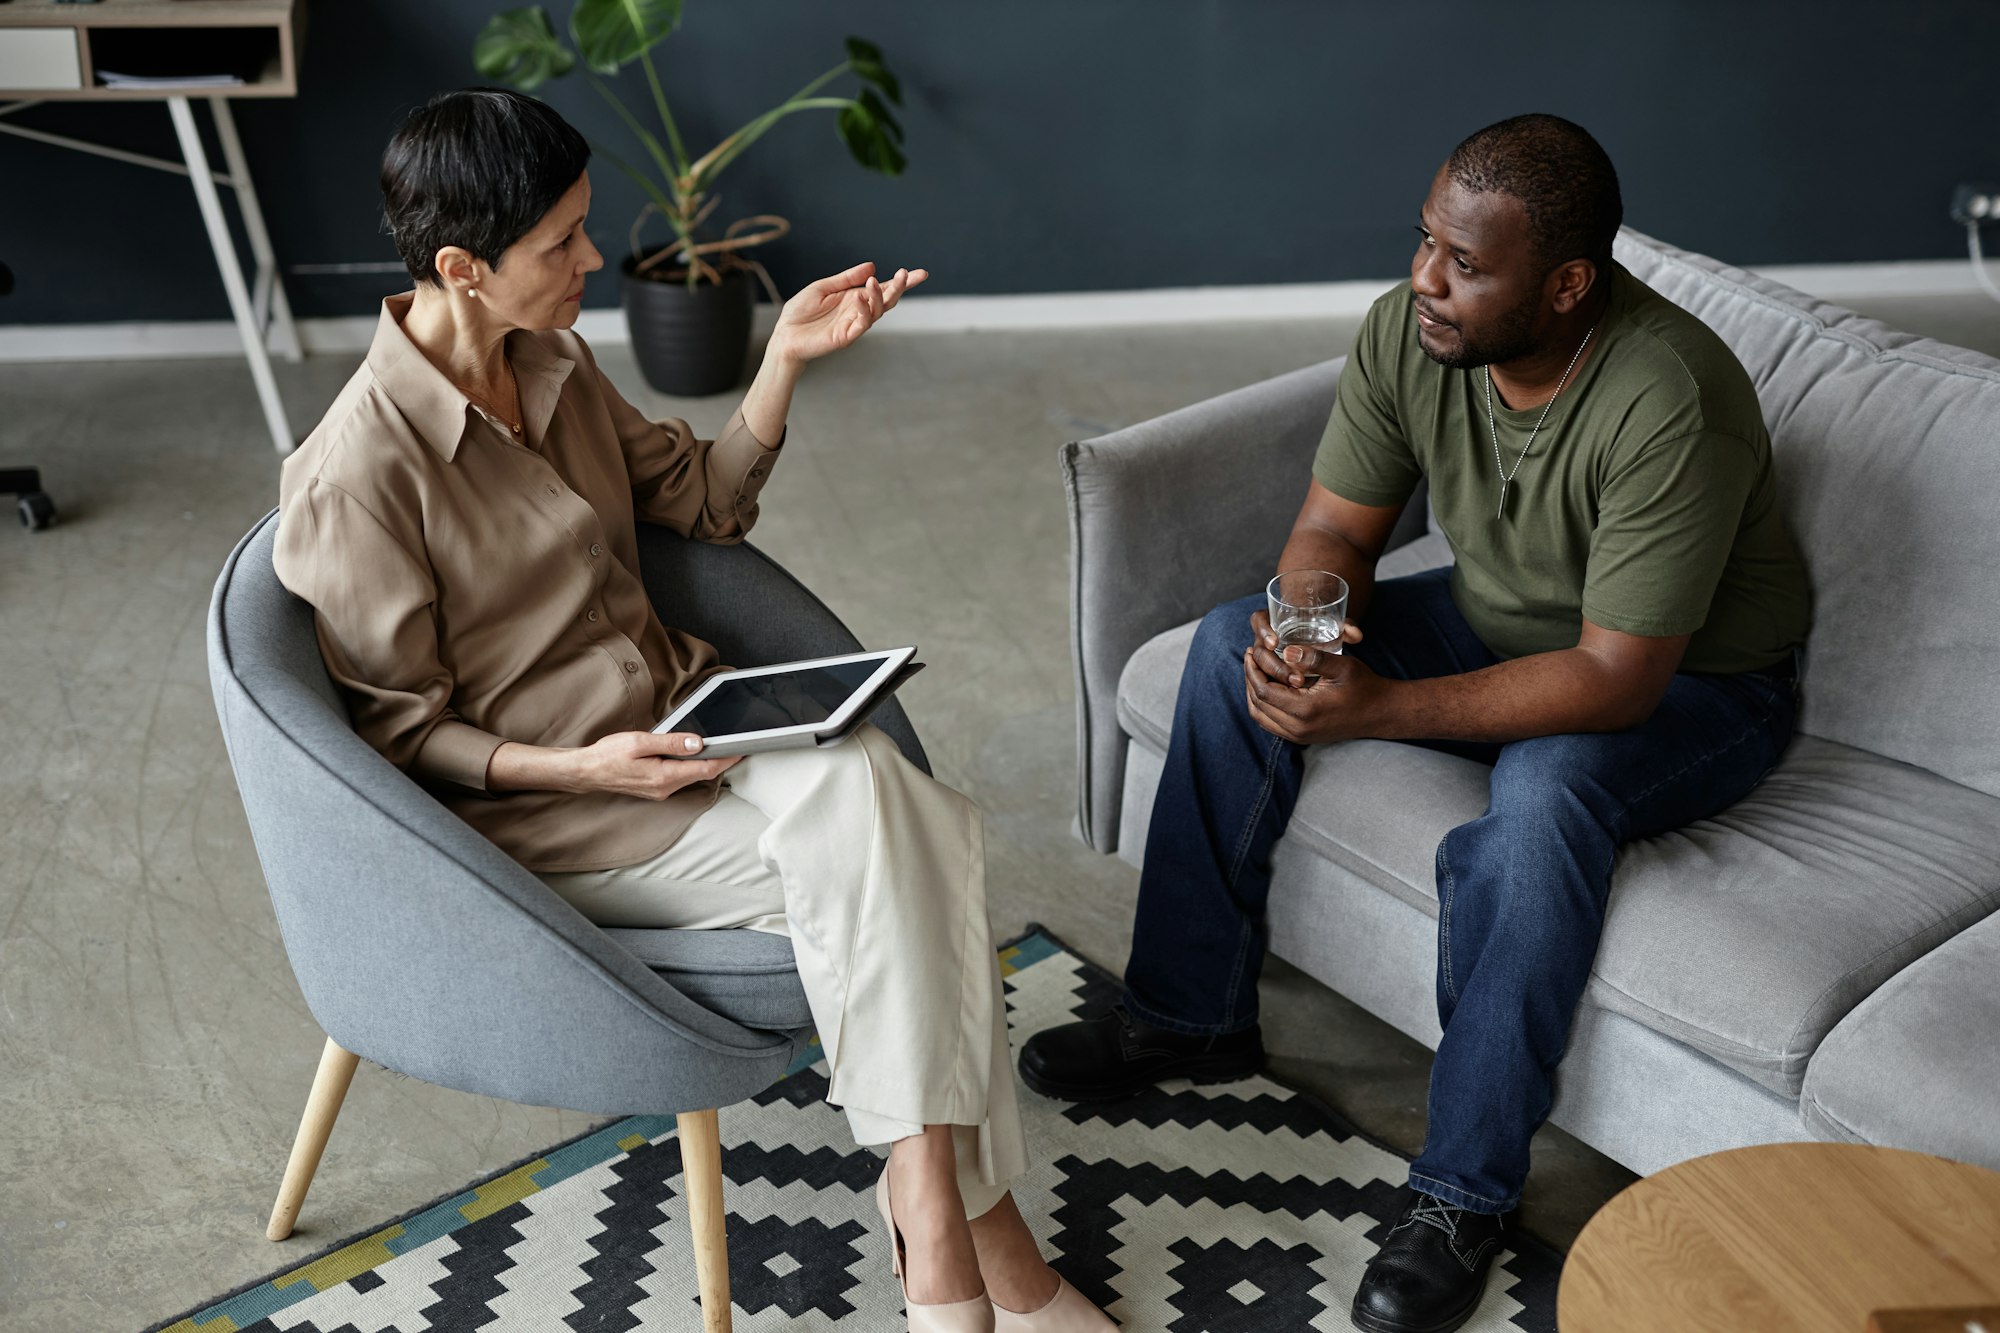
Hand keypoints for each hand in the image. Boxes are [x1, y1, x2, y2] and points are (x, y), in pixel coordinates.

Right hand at [568, 731, 741, 800]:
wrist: (586, 772)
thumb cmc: (607, 755)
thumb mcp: (640, 742)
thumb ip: (670, 743)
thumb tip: (697, 743)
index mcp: (663, 776)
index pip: (705, 769)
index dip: (726, 759)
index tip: (741, 749)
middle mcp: (665, 788)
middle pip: (702, 774)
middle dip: (720, 760)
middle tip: (736, 745)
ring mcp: (661, 791)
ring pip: (692, 776)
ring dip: (706, 763)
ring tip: (720, 748)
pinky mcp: (656, 788)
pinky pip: (681, 777)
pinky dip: (691, 766)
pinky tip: (694, 755)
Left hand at [767, 261, 926, 365]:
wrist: (784, 335)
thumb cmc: (801, 312)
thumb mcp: (824, 287)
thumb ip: (847, 278)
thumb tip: (872, 266)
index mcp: (855, 298)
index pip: (883, 289)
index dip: (902, 282)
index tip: (920, 273)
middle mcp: (858, 311)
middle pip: (886, 300)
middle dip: (899, 288)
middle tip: (906, 274)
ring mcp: (853, 325)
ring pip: (877, 311)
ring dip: (880, 296)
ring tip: (875, 282)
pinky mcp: (845, 337)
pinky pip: (861, 324)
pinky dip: (863, 310)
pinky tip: (859, 297)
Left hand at [1244, 609, 1381, 745]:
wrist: (1380, 713)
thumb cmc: (1363, 686)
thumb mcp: (1342, 666)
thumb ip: (1313, 658)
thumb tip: (1287, 651)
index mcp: (1305, 711)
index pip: (1263, 691)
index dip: (1253, 670)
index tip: (1251, 652)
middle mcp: (1297, 728)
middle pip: (1257, 705)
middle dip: (1250, 679)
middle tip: (1250, 658)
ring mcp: (1298, 736)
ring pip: (1260, 716)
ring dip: (1253, 693)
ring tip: (1255, 670)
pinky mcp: (1300, 737)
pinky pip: (1270, 722)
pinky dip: (1263, 705)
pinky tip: (1268, 686)